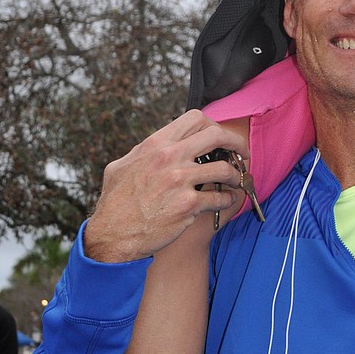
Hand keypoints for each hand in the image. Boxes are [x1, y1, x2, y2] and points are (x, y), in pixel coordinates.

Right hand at [84, 111, 248, 262]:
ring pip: (224, 168)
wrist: (113, 235)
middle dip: (236, 142)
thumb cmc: (116, 203)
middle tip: (242, 152)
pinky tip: (227, 200)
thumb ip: (144, 152)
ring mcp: (180, 180)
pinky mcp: (188, 205)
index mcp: (156, 144)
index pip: (194, 118)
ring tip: (236, 181)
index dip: (213, 125)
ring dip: (236, 175)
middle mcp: (169, 157)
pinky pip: (220, 198)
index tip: (220, 137)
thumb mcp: (122, 165)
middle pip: (216, 135)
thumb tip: (158, 145)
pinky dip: (228, 199)